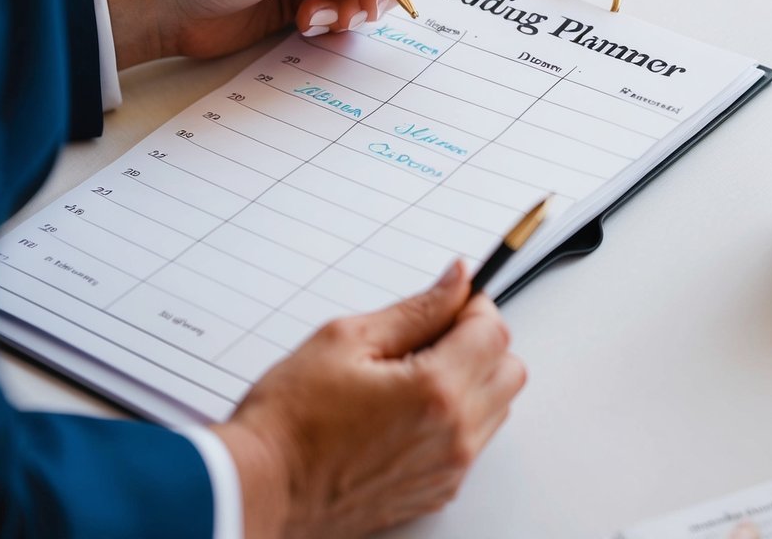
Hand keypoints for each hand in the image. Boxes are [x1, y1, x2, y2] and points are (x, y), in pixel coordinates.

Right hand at [213, 261, 526, 537]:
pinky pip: (473, 442)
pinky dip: (458, 417)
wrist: (262, 487)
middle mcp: (453, 437)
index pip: (493, 332)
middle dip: (480, 341)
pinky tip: (408, 407)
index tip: (446, 302)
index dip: (473, 305)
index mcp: (435, 391)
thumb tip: (456, 280)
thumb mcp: (348, 338)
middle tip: (431, 334)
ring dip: (473, 379)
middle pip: (509, 371)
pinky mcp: (436, 492)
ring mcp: (447, 470)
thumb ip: (416, 309)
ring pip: (497, 408)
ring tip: (414, 372)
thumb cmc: (292, 417)